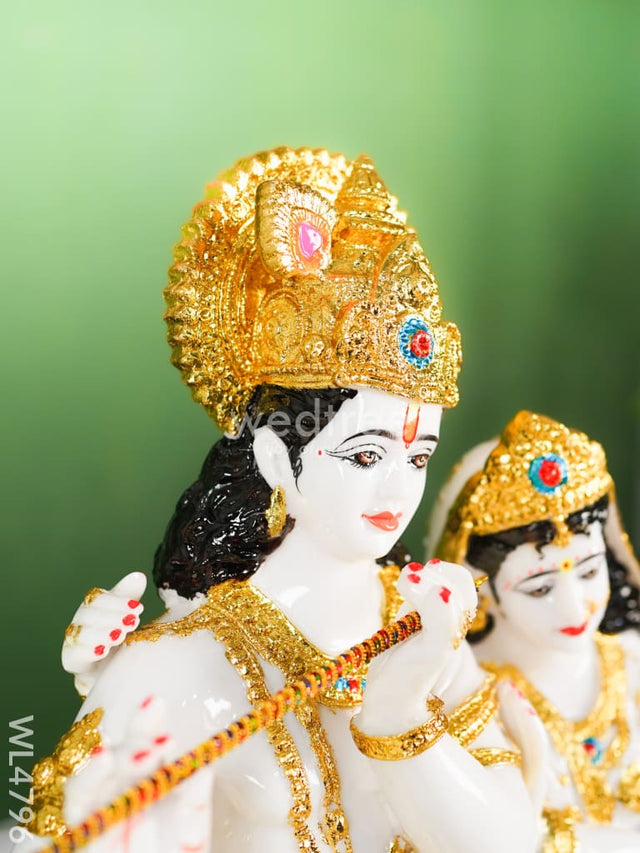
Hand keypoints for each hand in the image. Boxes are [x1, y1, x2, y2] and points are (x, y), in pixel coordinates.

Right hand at [62, 572, 145, 694]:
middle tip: (132, 622)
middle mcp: (80, 620)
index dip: (118, 602)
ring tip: (120, 636)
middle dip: (112, 617)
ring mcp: (73, 640)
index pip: (99, 598)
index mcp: (92, 605)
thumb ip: (130, 594)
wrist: (110, 665)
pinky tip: (104, 650)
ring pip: (80, 633)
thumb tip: (138, 576)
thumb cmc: (118, 632)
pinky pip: (74, 655)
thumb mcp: (126, 612)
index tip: (139, 608)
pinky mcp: (70, 660)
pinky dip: (88, 651)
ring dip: (102, 633)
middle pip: (89, 614)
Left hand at [358, 559, 477, 733]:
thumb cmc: (396, 672)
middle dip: (440, 572)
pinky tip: (409, 586)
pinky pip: (443, 620)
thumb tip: (415, 572)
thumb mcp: (404, 629)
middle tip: (411, 578)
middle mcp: (452, 632)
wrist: (391, 710)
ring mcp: (446, 642)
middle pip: (464, 586)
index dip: (446, 570)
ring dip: (429, 581)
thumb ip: (415, 605)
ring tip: (406, 583)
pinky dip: (431, 598)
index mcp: (448, 624)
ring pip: (454, 597)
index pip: (463, 584)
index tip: (419, 570)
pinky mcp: (434, 654)